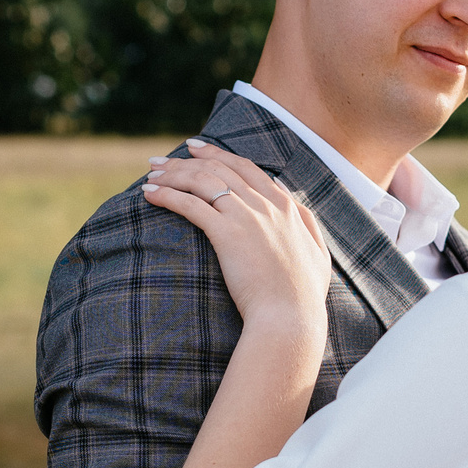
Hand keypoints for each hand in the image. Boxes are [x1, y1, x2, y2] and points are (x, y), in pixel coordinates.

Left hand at [143, 141, 332, 338]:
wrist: (291, 318)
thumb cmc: (303, 296)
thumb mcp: (318, 255)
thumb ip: (307, 224)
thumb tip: (292, 201)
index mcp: (286, 207)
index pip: (246, 168)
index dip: (218, 154)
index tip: (196, 149)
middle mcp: (266, 205)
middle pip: (220, 169)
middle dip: (187, 159)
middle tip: (162, 160)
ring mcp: (247, 217)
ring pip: (203, 180)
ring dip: (173, 174)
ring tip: (150, 175)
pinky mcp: (227, 234)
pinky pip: (191, 204)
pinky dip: (167, 195)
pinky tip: (149, 194)